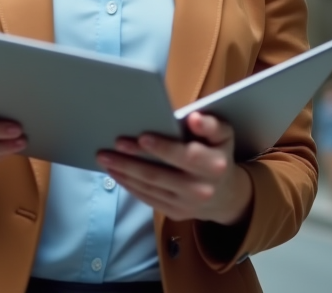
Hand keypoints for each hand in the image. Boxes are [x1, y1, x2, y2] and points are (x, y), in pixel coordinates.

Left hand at [97, 112, 252, 224]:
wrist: (226, 195)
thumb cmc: (217, 153)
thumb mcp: (223, 135)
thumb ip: (211, 124)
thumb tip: (193, 118)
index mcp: (214, 165)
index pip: (186, 156)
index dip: (164, 148)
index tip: (142, 137)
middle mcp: (201, 188)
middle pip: (160, 174)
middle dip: (132, 161)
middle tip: (112, 147)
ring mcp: (187, 204)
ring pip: (149, 187)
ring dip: (124, 172)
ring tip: (105, 158)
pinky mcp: (175, 213)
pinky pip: (148, 198)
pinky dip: (129, 185)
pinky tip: (116, 173)